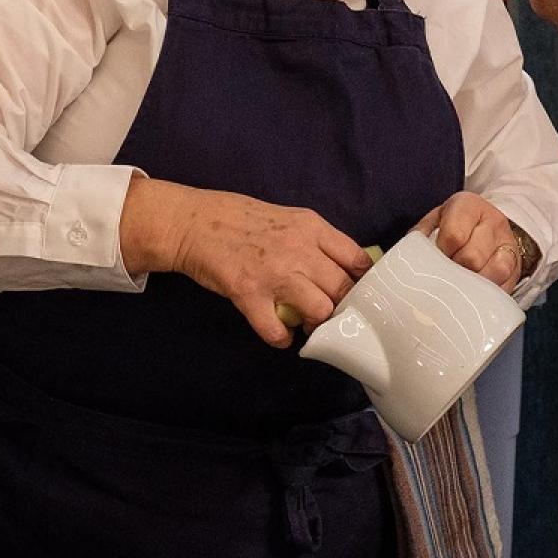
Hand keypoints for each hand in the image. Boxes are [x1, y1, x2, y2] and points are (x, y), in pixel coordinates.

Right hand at [121, 178, 373, 347]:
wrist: (194, 223)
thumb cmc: (241, 218)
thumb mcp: (289, 218)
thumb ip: (316, 240)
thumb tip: (345, 266)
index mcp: (312, 227)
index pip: (357, 260)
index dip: (363, 282)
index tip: (360, 294)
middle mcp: (298, 249)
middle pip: (342, 289)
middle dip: (341, 307)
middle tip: (332, 313)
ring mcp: (274, 273)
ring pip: (320, 310)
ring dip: (316, 323)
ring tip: (306, 323)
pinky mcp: (248, 294)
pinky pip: (276, 330)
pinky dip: (282, 339)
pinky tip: (280, 334)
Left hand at [417, 192, 523, 292]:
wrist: (487, 227)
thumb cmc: (454, 226)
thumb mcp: (435, 221)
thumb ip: (420, 234)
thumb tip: (408, 255)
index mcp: (468, 206)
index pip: (454, 235)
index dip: (442, 253)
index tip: (437, 259)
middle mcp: (493, 221)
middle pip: (472, 257)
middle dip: (455, 271)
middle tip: (445, 276)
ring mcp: (508, 243)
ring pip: (494, 271)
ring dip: (473, 284)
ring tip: (459, 286)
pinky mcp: (517, 265)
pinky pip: (506, 282)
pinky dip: (489, 291)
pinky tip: (476, 293)